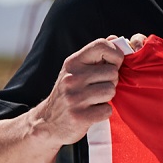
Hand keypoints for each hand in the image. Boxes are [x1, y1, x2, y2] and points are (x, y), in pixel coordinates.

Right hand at [30, 35, 144, 144]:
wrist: (47, 123)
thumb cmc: (68, 93)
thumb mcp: (76, 71)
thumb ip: (95, 56)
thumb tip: (115, 38)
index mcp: (72, 63)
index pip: (102, 45)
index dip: (116, 55)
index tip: (114, 65)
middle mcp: (71, 78)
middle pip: (112, 72)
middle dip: (111, 81)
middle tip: (99, 88)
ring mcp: (74, 97)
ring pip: (111, 90)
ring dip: (107, 98)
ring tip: (94, 100)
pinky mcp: (79, 116)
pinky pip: (107, 110)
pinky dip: (103, 113)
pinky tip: (92, 112)